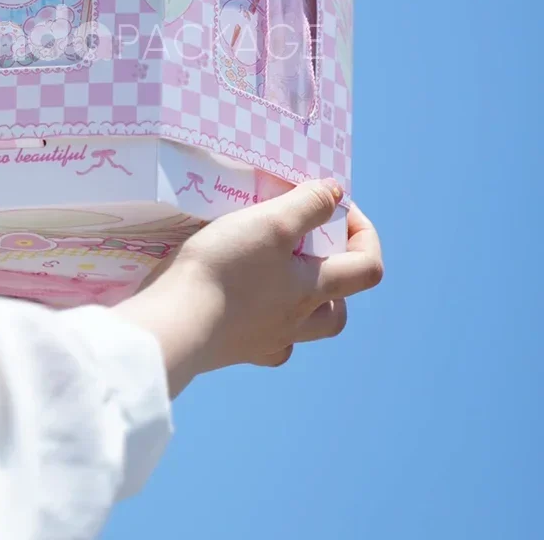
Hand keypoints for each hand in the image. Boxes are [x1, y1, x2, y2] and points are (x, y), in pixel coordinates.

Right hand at [114, 181, 381, 395]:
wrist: (176, 323)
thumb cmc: (225, 267)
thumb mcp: (270, 222)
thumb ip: (307, 205)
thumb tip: (335, 193)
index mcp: (313, 289)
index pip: (367, 268)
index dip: (364, 234)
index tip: (333, 207)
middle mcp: (296, 322)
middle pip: (338, 310)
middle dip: (336, 278)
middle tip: (311, 251)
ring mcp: (266, 341)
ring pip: (303, 330)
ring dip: (303, 304)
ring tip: (280, 276)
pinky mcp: (234, 350)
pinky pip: (263, 341)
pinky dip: (265, 322)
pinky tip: (248, 305)